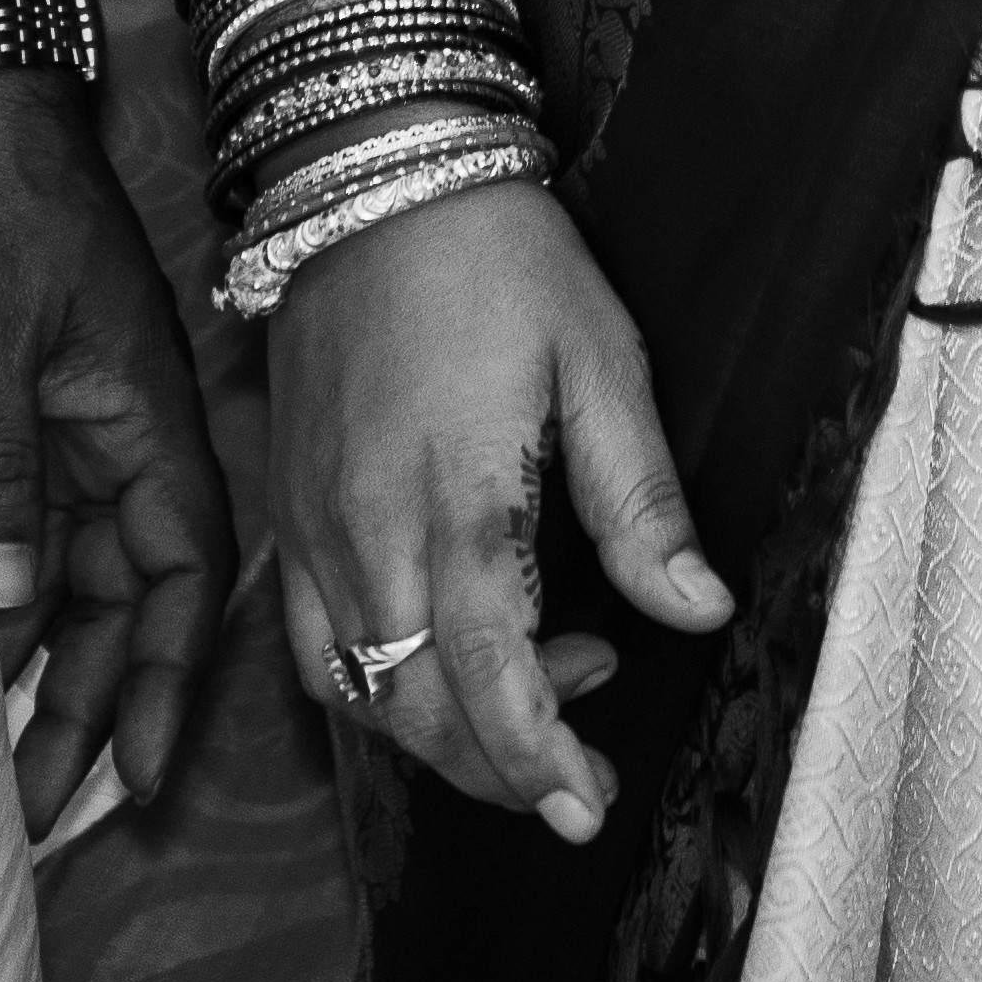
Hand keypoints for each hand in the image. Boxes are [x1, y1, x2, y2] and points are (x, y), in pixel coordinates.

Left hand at [0, 72, 235, 832]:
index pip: (181, 569)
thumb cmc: (11, 214)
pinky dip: (26, 607)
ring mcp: (90, 425)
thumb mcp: (2, 346)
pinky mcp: (47, 414)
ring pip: (88, 575)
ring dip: (59, 670)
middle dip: (101, 704)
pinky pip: (48, 534)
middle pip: (135, 594)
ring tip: (18, 767)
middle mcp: (131, 434)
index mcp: (148, 415)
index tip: (142, 771)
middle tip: (50, 808)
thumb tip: (8, 615)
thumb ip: (8, 479)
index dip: (170, 675)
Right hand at [268, 178, 729, 841]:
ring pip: (364, 691)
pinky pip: (313, 647)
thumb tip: (699, 609)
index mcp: (458, 498)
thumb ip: (641, 500)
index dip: (539, 757)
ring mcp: (312, 531)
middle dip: (502, 762)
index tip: (587, 805)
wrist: (375, 176)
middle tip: (584, 751)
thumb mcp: (601, 357)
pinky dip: (376, 685)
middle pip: (420, 707)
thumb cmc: (502, 258)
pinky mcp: (283, 517)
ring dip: (444, 730)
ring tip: (542, 684)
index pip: (490, 674)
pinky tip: (442, 659)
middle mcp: (369, 533)